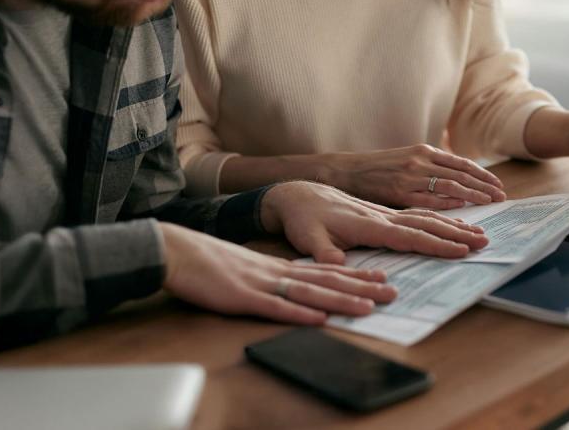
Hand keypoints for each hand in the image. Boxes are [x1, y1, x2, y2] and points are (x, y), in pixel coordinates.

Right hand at [161, 223, 397, 324]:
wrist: (176, 251)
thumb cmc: (206, 262)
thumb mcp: (243, 268)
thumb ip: (267, 278)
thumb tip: (291, 287)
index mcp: (276, 267)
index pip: (323, 270)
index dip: (353, 274)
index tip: (380, 277)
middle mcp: (275, 273)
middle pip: (325, 280)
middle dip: (360, 287)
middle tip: (391, 292)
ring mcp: (260, 284)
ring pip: (308, 292)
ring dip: (340, 300)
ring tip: (368, 307)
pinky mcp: (241, 297)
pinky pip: (274, 306)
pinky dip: (299, 313)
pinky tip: (320, 317)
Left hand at [260, 181, 488, 262]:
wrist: (298, 194)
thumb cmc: (303, 220)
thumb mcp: (307, 239)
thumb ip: (323, 253)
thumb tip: (335, 266)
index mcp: (366, 223)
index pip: (408, 236)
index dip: (435, 244)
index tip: (460, 251)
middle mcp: (381, 214)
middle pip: (425, 222)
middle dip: (455, 232)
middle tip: (484, 241)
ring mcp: (384, 209)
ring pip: (426, 213)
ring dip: (454, 221)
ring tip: (479, 230)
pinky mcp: (383, 209)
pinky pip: (418, 209)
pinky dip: (440, 214)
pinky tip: (454, 219)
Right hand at [325, 145, 505, 208]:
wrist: (348, 171)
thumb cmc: (377, 169)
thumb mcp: (406, 159)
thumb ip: (429, 167)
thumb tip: (455, 182)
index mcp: (424, 151)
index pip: (461, 163)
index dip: (482, 174)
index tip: (498, 185)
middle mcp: (420, 161)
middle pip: (461, 174)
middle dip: (484, 185)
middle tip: (501, 196)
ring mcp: (410, 176)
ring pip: (451, 185)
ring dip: (474, 194)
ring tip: (490, 202)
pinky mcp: (399, 192)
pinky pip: (430, 198)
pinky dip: (448, 202)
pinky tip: (463, 206)